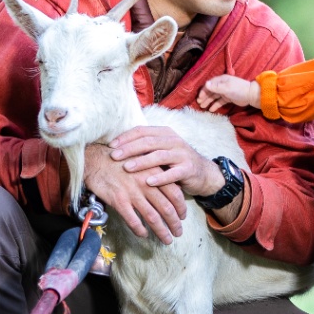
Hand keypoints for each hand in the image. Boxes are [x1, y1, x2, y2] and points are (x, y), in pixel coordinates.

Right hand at [84, 141, 187, 242]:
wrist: (96, 159)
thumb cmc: (120, 160)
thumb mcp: (142, 162)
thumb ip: (155, 174)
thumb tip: (169, 188)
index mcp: (154, 174)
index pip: (175, 194)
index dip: (181, 208)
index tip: (183, 217)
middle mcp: (146, 184)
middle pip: (167, 208)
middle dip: (175, 223)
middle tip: (178, 233)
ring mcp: (132, 193)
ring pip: (152, 217)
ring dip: (161, 231)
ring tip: (166, 239)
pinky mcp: (118, 200)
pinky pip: (132, 220)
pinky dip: (140, 229)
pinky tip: (143, 234)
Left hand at [108, 124, 224, 211]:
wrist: (203, 172)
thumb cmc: (175, 162)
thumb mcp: (161, 150)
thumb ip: (145, 147)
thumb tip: (115, 147)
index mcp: (165, 133)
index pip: (142, 131)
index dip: (126, 137)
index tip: (111, 146)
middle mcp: (174, 141)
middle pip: (149, 142)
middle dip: (130, 149)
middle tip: (114, 156)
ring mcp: (182, 154)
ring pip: (160, 155)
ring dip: (142, 161)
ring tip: (127, 168)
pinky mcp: (188, 169)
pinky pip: (173, 173)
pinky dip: (160, 177)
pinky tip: (148, 182)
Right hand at [198, 74, 259, 111]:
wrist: (251, 95)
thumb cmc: (239, 89)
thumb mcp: (227, 88)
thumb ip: (216, 87)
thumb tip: (206, 84)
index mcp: (221, 80)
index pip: (209, 85)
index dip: (203, 91)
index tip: (199, 98)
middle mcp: (222, 85)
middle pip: (211, 91)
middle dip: (205, 97)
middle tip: (200, 104)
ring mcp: (225, 92)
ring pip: (214, 96)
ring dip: (208, 101)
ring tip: (203, 107)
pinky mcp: (228, 98)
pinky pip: (220, 101)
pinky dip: (215, 105)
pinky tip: (211, 110)